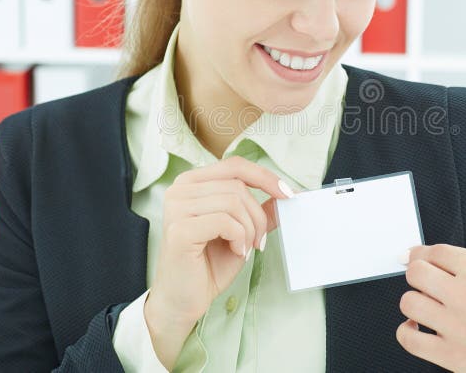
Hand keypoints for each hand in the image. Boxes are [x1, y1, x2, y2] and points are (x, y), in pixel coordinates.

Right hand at [144, 156, 293, 368]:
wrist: (183, 300)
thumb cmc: (208, 265)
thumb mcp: (241, 232)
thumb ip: (259, 211)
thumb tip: (286, 194)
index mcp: (192, 183)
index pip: (235, 165)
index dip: (265, 177)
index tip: (289, 195)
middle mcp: (180, 190)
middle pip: (239, 186)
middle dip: (259, 216)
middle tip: (259, 241)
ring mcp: (177, 207)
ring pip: (234, 202)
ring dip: (250, 229)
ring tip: (245, 248)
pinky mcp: (180, 229)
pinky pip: (225, 221)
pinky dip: (239, 238)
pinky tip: (235, 251)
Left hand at [395, 244, 465, 372]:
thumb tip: (438, 262)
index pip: (434, 251)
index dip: (422, 255)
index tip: (416, 258)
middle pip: (416, 272)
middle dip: (417, 275)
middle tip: (423, 283)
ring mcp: (456, 325)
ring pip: (409, 302)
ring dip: (414, 303)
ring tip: (425, 307)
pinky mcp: (452, 355)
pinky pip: (409, 338)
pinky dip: (407, 331)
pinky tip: (417, 329)